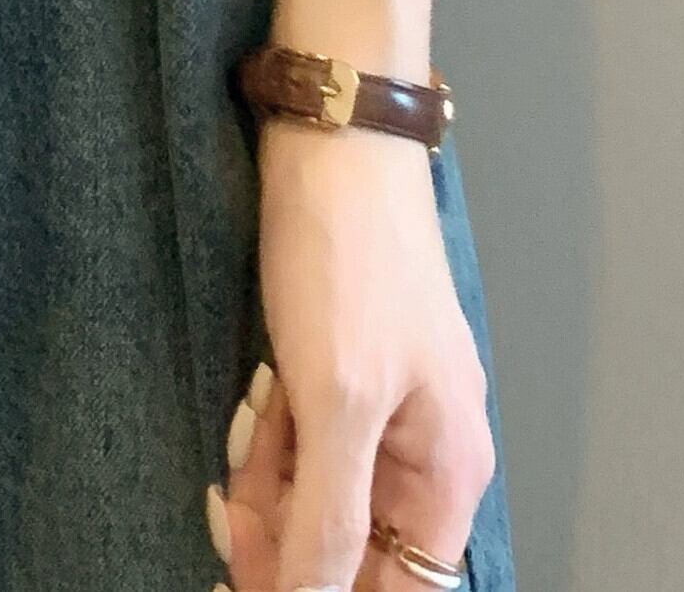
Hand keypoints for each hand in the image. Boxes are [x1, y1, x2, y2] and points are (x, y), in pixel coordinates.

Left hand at [205, 121, 492, 591]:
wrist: (329, 136)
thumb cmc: (351, 252)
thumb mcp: (337, 401)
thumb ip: (331, 514)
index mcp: (449, 466)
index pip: (404, 583)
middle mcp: (423, 444)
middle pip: (354, 541)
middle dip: (289, 537)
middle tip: (233, 523)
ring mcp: (378, 401)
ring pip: (317, 489)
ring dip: (269, 485)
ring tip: (247, 441)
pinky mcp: (333, 363)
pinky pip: (298, 435)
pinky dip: (266, 436)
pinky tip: (253, 406)